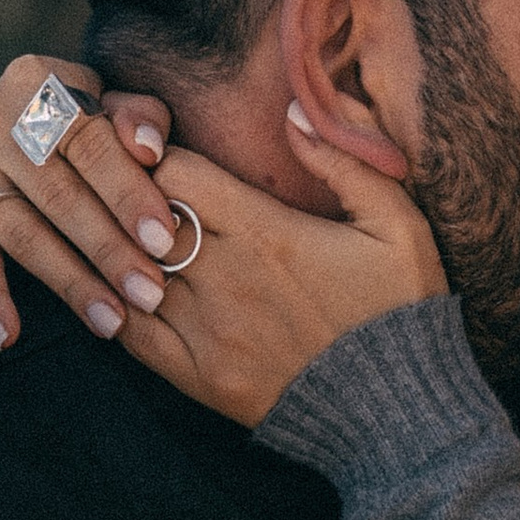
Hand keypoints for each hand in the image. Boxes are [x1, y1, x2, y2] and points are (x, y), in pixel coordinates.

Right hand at [0, 58, 185, 349]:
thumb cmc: (92, 116)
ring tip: (112, 323)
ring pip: (21, 231)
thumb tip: (149, 149)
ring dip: (68, 282)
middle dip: (108, 249)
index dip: (129, 192)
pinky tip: (8, 338)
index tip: (165, 240)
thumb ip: (140, 118)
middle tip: (149, 295)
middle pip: (57, 194)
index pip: (90, 143)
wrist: (28, 112)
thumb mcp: (118, 102)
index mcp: (38, 81)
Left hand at [97, 122, 447, 425]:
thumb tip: (295, 107)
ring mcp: (207, 331)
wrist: (399, 413)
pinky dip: (119, 309)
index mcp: (265, 231)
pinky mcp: (200, 378)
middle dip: (132, 202)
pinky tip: (127, 295)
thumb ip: (343, 161)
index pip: (173, 173)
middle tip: (132, 197)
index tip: (166, 160)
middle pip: (141, 218)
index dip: (161, 159)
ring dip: (125, 255)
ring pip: (130, 273)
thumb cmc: (400, 310)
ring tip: (127, 242)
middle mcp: (225, 277)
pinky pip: (132, 335)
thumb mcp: (397, 225)